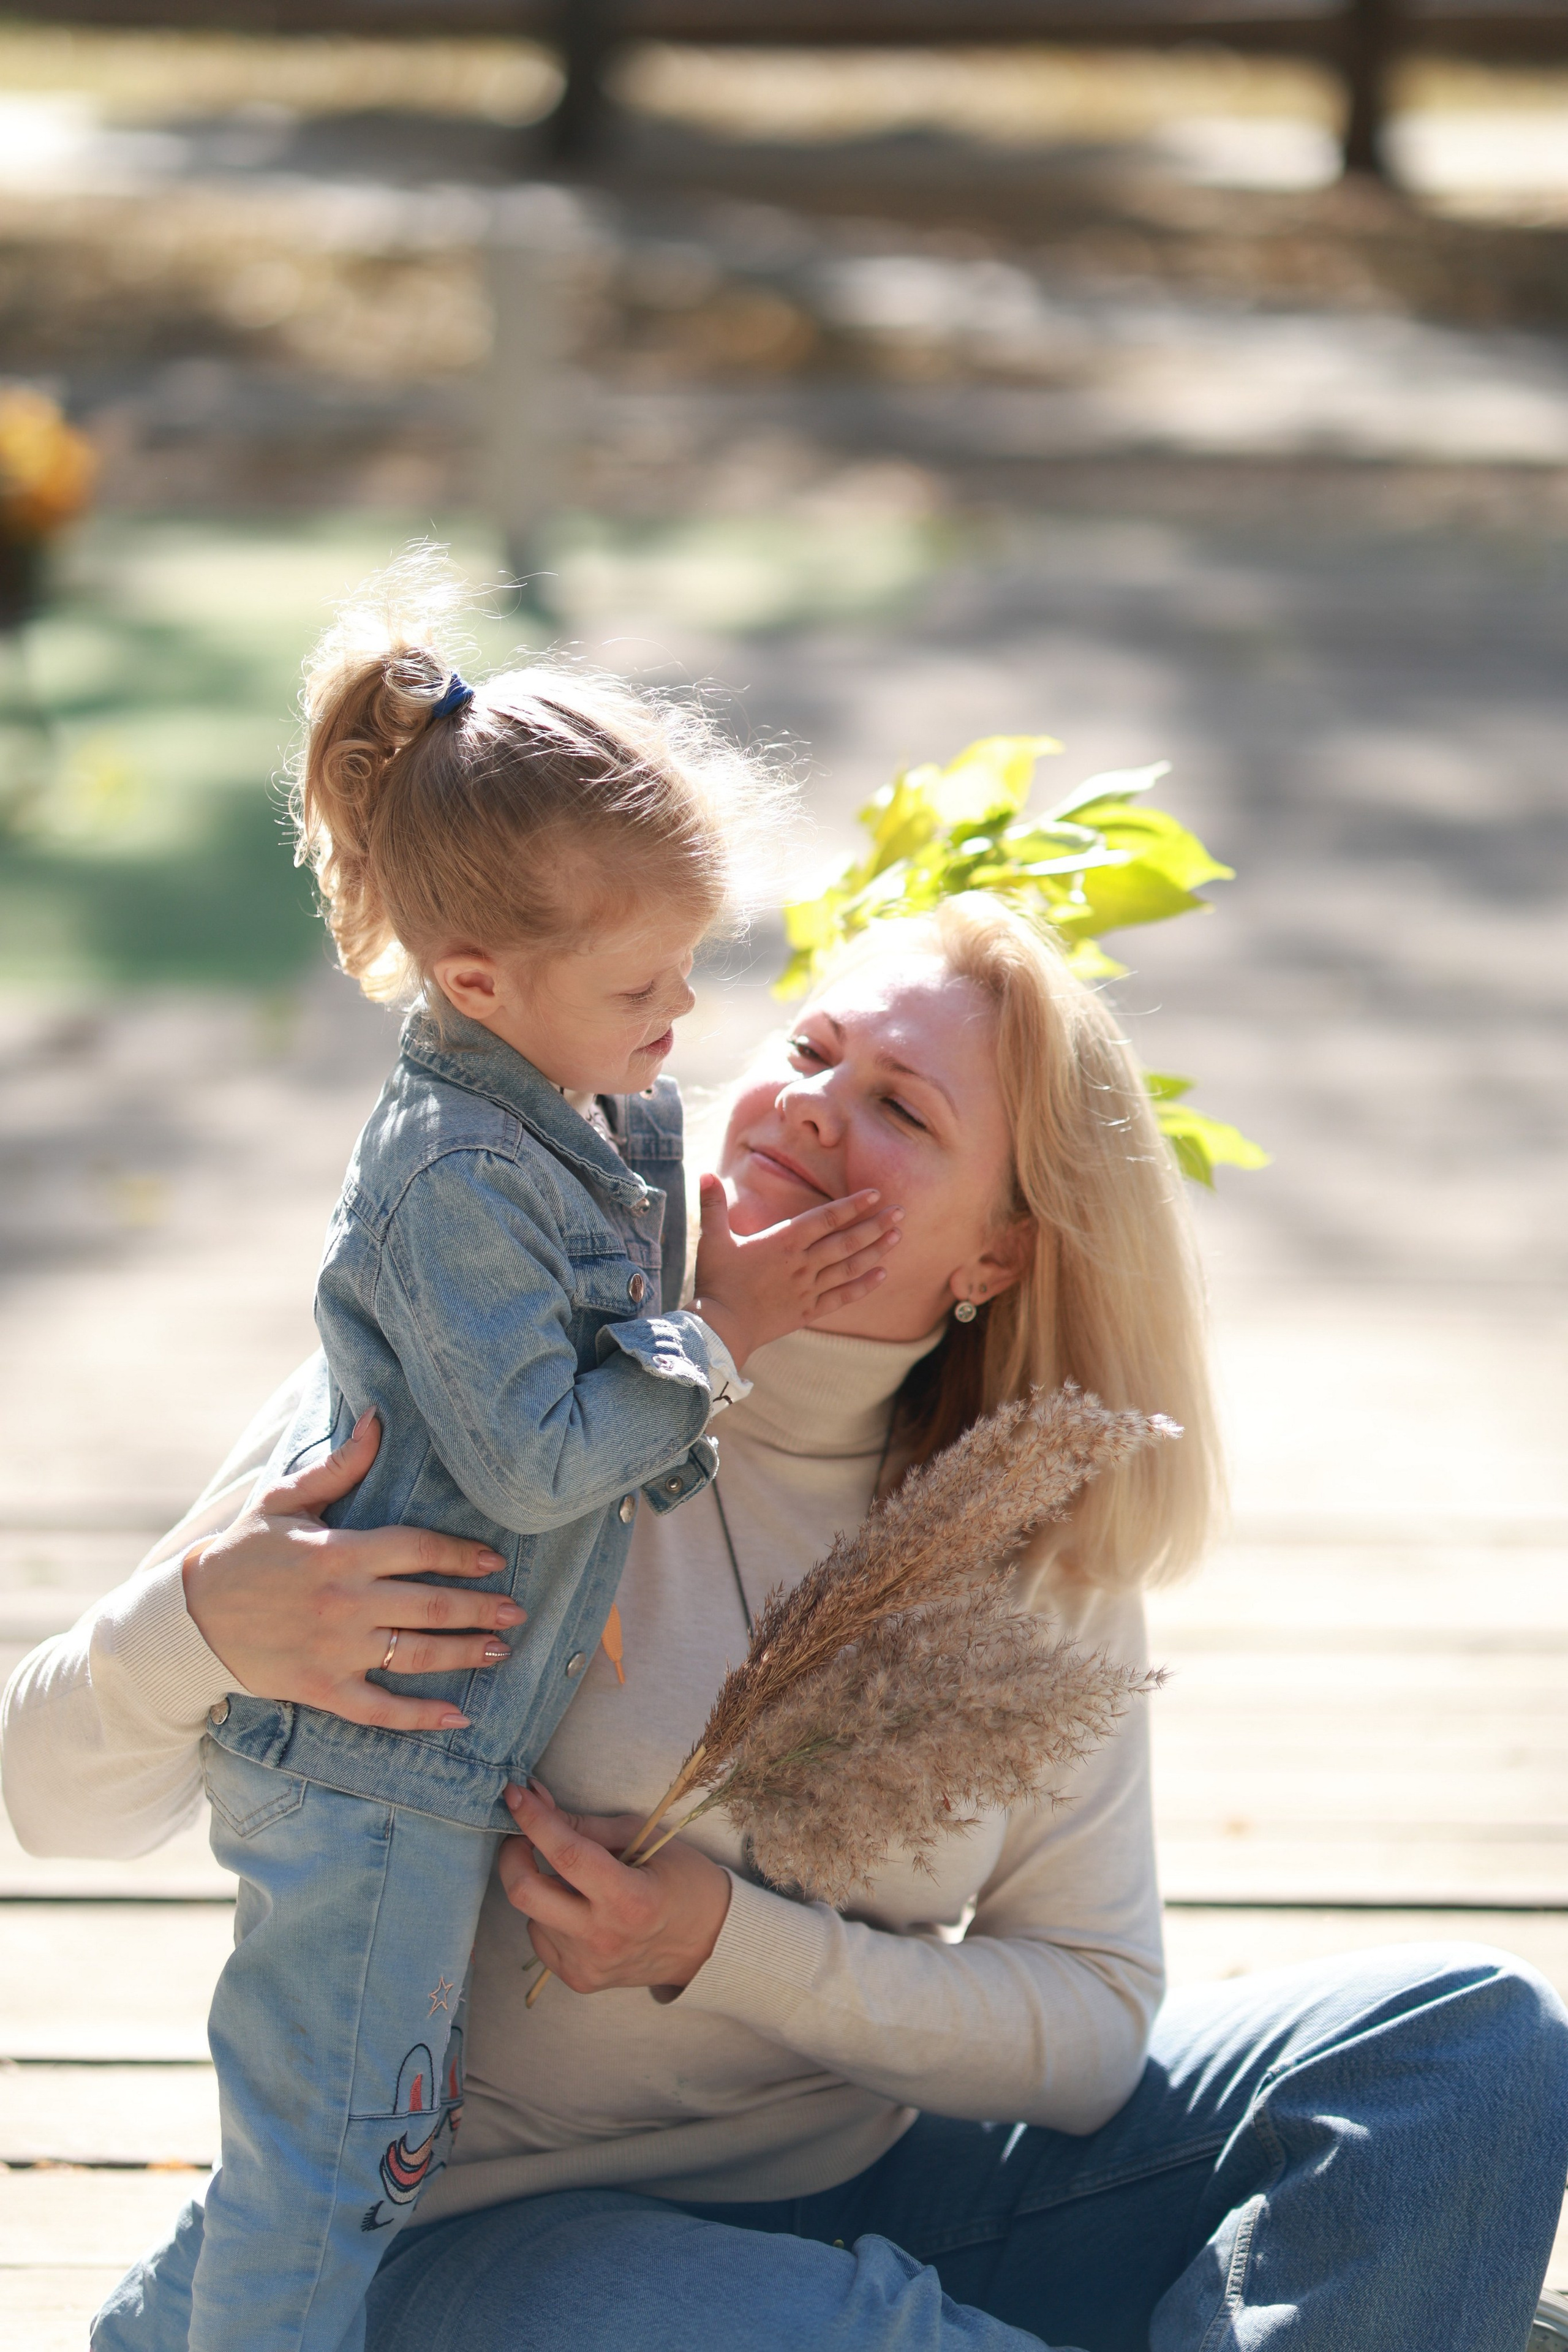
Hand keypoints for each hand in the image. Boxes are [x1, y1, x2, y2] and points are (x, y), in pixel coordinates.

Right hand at [182, 1413, 522, 1732]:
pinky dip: (420, 1718)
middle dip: (480, 1609)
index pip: (420, 1549)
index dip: (463, 1555)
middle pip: (430, 1605)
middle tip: (516, 1610)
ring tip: (500, 1650)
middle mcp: (344, 1602)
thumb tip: (378, 1419)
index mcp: (341, 1551)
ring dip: (464, 1654)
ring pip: (415, 1655)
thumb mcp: (284, 1500)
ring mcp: (334, 1649)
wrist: (189, 1617)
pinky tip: (457, 1718)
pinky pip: (379, 1709)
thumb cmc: (242, 1552)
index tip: (495, 1561)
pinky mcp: (320, 1688)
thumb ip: (338, 1465)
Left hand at [499, 1780, 730, 1995]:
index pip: (567, 1854)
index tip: (513, 1794)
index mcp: (629, 1899)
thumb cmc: (682, 1880)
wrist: (706, 1943)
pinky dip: (549, 1915)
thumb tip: (536, 1800)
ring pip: (532, 1914)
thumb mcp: (645, 1839)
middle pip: (526, 1894)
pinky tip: (579, 1909)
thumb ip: (586, 1825)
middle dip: (512, 1855)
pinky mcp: (579, 1979)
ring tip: (577, 1881)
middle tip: (522, 1835)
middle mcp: (603, 1938)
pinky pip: (541, 1938)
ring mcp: (588, 1964)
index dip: (534, 1820)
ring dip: (542, 1886)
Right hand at [692, 1173, 901, 1367]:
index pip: (826, 1217)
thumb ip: (713, 1205)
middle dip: (876, 1224)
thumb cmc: (717, 1282)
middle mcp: (803, 1263)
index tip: (875, 1194)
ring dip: (876, 1251)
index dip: (852, 1204)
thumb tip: (703, 1174)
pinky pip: (843, 1297)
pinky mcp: (809, 1310)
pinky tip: (882, 1275)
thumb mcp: (712, 1240)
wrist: (721, 1328)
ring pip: (850, 1266)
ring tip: (898, 1237)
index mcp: (784, 1241)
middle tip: (901, 1212)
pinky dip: (864, 1285)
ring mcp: (809, 1288)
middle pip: (847, 1240)